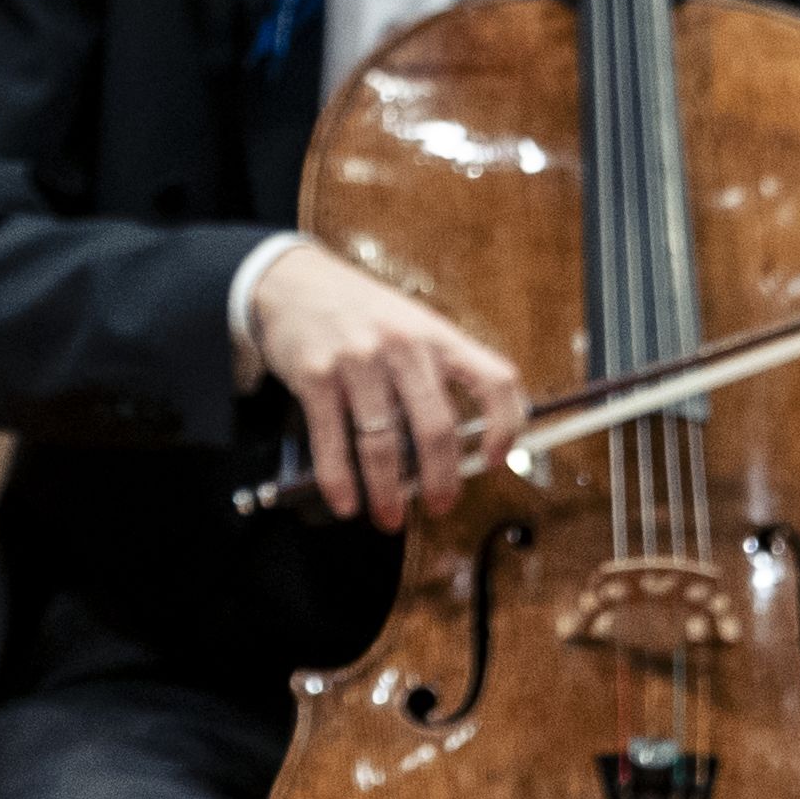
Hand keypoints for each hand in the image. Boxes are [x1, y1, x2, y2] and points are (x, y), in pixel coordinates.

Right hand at [246, 239, 526, 526]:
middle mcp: (403, 345)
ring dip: (388, 492)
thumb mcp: (412, 325)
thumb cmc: (361, 312)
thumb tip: (463, 442)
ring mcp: (358, 360)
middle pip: (437, 428)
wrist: (293, 281)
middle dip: (440, 481)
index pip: (494, 380)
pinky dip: (340, 480)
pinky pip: (332, 440)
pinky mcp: (316, 375)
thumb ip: (440, 372)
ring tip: (389, 517)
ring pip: (383, 444)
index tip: (497, 460)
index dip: (506, 425)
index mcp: (437, 336)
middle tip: (439, 506)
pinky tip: (346, 501)